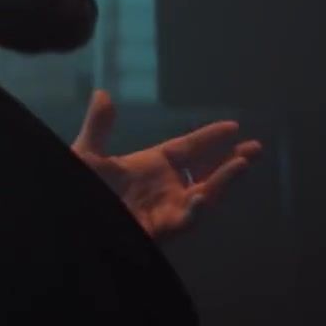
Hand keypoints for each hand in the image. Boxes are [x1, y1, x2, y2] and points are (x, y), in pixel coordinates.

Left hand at [71, 89, 262, 238]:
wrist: (70, 225)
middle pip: (206, 172)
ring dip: (224, 181)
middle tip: (255, 148)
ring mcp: (165, 210)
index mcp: (150, 166)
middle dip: (231, 161)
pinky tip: (202, 197)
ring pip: (204, 195)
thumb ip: (98, 128)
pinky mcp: (160, 232)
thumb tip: (102, 93)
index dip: (210, 138)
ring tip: (242, 163)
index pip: (189, 149)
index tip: (233, 126)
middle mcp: (164, 188)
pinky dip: (194, 211)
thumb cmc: (76, 192)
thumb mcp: (85, 157)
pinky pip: (184, 221)